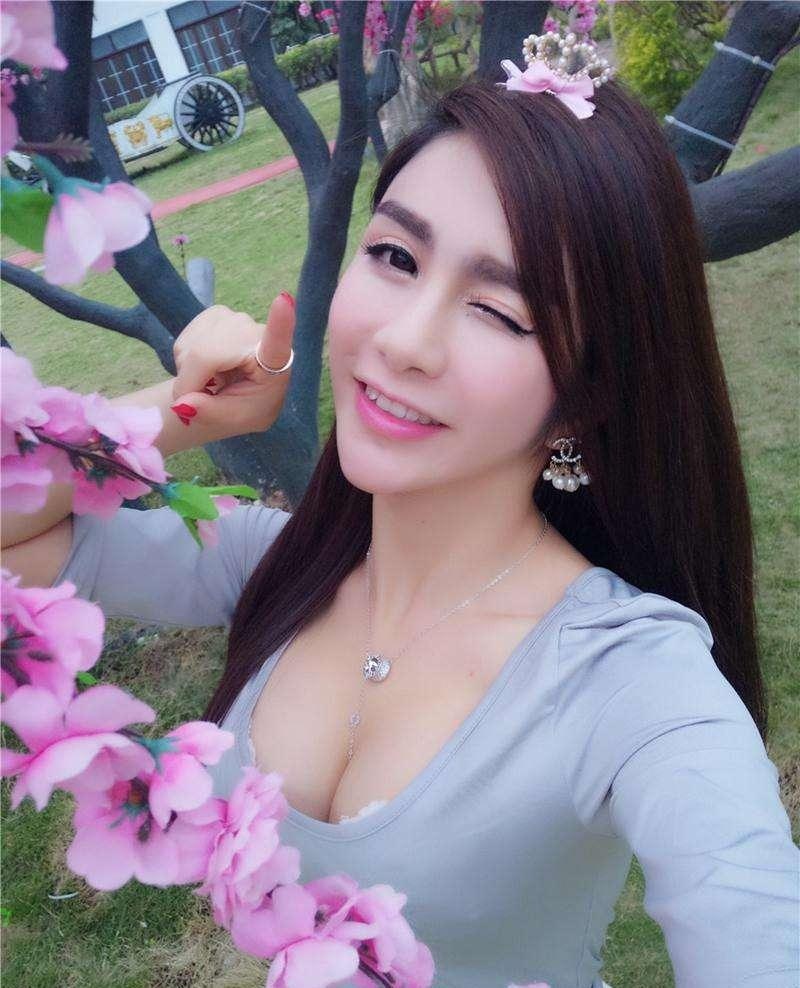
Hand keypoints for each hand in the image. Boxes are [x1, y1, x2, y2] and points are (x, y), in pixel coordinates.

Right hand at [170, 294, 294, 437]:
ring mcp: (235, 319)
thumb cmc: (249, 405)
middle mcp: (255, 332)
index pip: (277, 340)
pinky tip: (207, 366)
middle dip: (192, 383)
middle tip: (207, 397)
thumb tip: (182, 404)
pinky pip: (183, 342)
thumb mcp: (237, 419)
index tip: (284, 301)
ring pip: (189, 349)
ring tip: (213, 380)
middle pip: (205, 355)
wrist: (243, 392)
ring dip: (189, 372)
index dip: (280, 322)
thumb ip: (210, 413)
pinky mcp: (216, 314)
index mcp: (276, 361)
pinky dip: (185, 359)